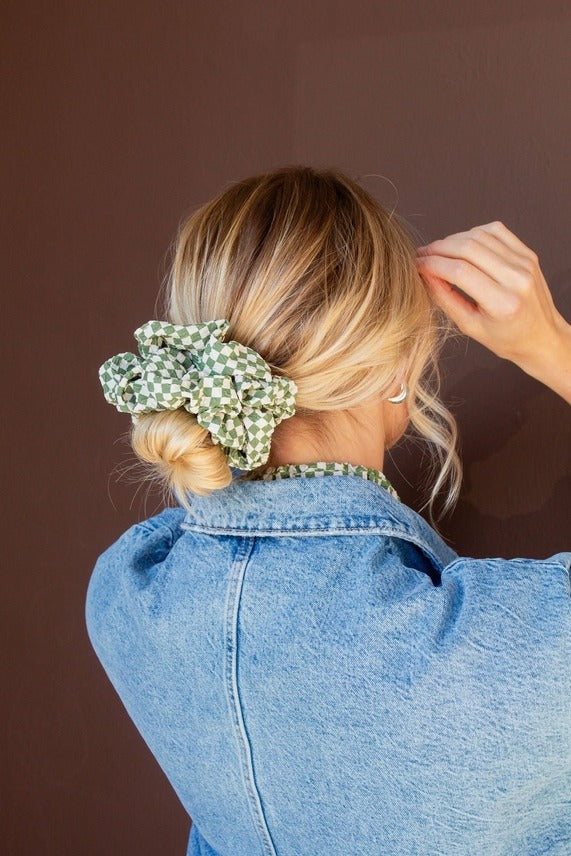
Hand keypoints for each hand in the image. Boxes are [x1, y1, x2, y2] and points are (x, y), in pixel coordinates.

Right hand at [414, 221, 570, 403]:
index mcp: (502, 304)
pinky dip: (473, 233)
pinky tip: (461, 245)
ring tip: (438, 251)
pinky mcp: (528, 254)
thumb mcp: (470, 326)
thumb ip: (445, 298)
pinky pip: (495, 231)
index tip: (416, 265)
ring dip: (453, 239)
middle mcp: (516, 279)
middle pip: (468, 248)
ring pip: (479, 235)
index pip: (459, 272)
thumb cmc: (506, 338)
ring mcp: (524, 263)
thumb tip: (424, 274)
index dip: (432, 264)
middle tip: (422, 255)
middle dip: (439, 248)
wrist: (542, 336)